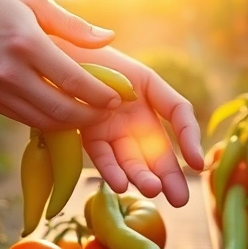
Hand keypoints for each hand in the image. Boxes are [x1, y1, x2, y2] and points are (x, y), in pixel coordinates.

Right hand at [0, 0, 122, 129]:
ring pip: (44, 121)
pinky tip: (63, 111)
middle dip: (91, 115)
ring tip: (91, 114)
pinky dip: (47, 120)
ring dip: (71, 123)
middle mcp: (10, 71)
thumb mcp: (35, 4)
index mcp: (27, 43)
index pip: (73, 80)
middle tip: (108, 111)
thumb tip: (108, 38)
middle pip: (61, 109)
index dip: (101, 94)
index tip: (118, 97)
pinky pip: (24, 118)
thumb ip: (74, 26)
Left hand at [54, 40, 205, 206]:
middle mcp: (136, 112)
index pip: (178, 112)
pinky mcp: (89, 136)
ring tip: (151, 190)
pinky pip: (103, 155)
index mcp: (150, 89)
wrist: (51, 53)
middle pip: (158, 147)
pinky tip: (120, 183)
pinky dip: (111, 169)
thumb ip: (125, 65)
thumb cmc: (85, 48)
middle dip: (169, 174)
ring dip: (141, 176)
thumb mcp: (112, 51)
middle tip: (180, 200)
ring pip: (131, 157)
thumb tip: (141, 70)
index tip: (196, 163)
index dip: (189, 136)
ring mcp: (114, 127)